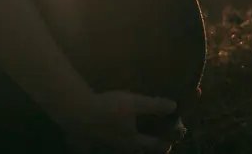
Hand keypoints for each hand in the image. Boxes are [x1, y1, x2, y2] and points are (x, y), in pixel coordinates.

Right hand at [55, 89, 176, 153]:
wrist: (77, 111)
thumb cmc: (110, 107)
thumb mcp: (135, 103)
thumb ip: (154, 105)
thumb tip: (173, 106)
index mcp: (131, 139)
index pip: (150, 144)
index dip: (161, 144)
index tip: (168, 146)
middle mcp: (118, 145)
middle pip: (133, 150)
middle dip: (142, 148)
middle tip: (148, 147)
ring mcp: (103, 144)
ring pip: (117, 149)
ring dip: (125, 147)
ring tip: (128, 143)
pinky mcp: (89, 140)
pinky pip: (100, 146)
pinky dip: (104, 144)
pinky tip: (101, 141)